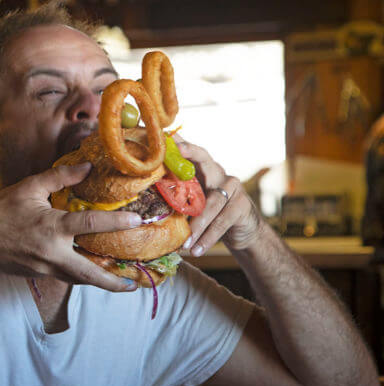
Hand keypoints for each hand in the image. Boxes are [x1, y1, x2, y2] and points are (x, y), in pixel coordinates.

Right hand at [0, 163, 140, 291]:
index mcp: (52, 228)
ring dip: (99, 282)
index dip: (116, 222)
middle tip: (133, 285)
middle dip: (113, 283)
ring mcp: (45, 269)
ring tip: (119, 282)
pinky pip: (65, 276)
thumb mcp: (29, 188)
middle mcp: (52, 254)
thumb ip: (60, 177)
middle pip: (90, 274)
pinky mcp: (38, 275)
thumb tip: (87, 167)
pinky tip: (89, 270)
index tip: (137, 221)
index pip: (91, 224)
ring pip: (79, 279)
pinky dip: (80, 275)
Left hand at [174, 136, 263, 255]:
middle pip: (204, 160)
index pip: (190, 151)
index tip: (167, 135)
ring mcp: (232, 187)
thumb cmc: (207, 213)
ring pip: (212, 202)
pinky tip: (195, 250)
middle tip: (175, 156)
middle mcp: (218, 172)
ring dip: (196, 224)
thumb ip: (174, 192)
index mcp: (202, 169)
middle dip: (190, 155)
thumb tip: (142, 190)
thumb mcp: (191, 200)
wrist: (241, 230)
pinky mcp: (241, 206)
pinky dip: (207, 238)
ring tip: (183, 242)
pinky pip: (222, 222)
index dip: (180, 142)